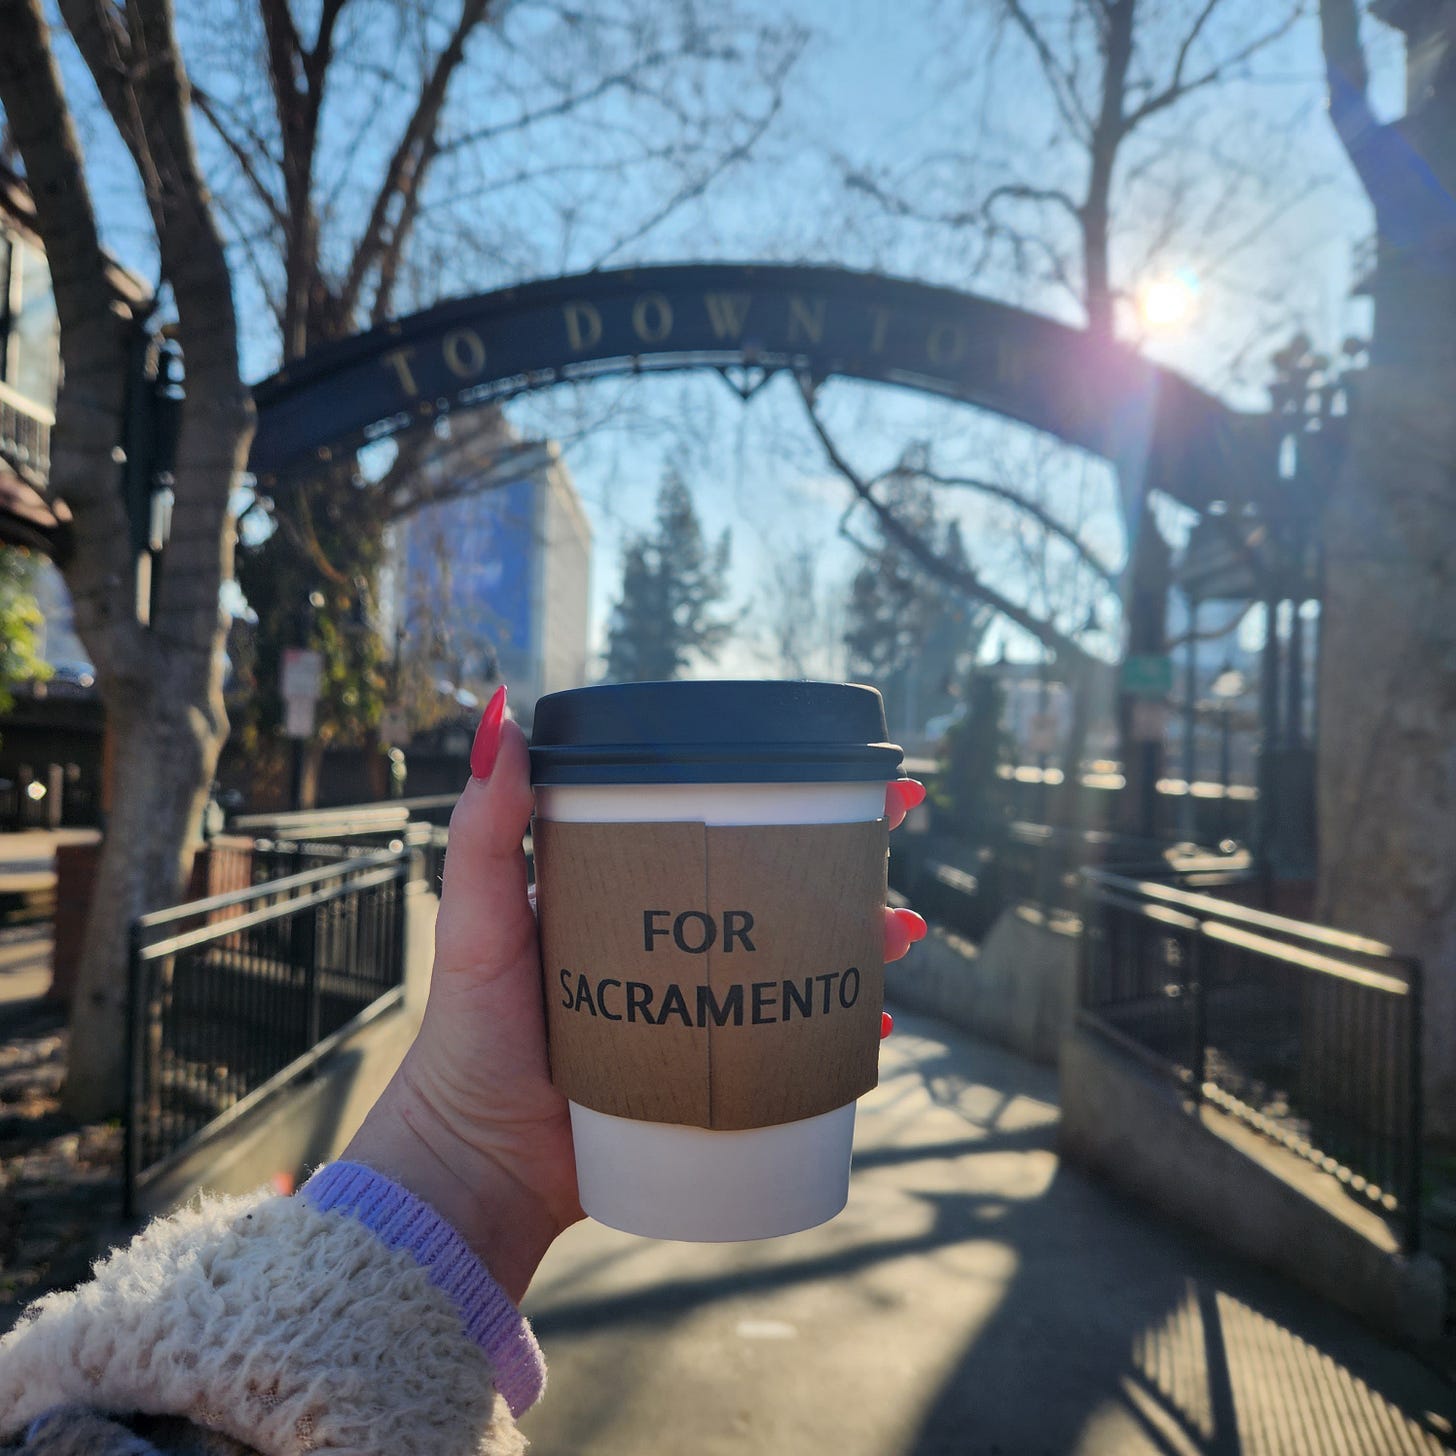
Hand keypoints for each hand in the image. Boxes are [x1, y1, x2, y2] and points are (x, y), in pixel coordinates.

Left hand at [345, 690, 926, 1302]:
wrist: (478, 1166)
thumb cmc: (470, 1036)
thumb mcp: (478, 921)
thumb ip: (485, 830)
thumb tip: (503, 717)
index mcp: (629, 892)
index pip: (717, 825)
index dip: (784, 795)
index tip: (844, 772)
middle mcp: (675, 943)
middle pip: (778, 889)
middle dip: (846, 867)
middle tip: (890, 852)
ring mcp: (701, 1010)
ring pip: (799, 963)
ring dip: (859, 943)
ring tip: (895, 935)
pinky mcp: (715, 1079)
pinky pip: (795, 1050)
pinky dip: (840, 1036)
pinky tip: (877, 1026)